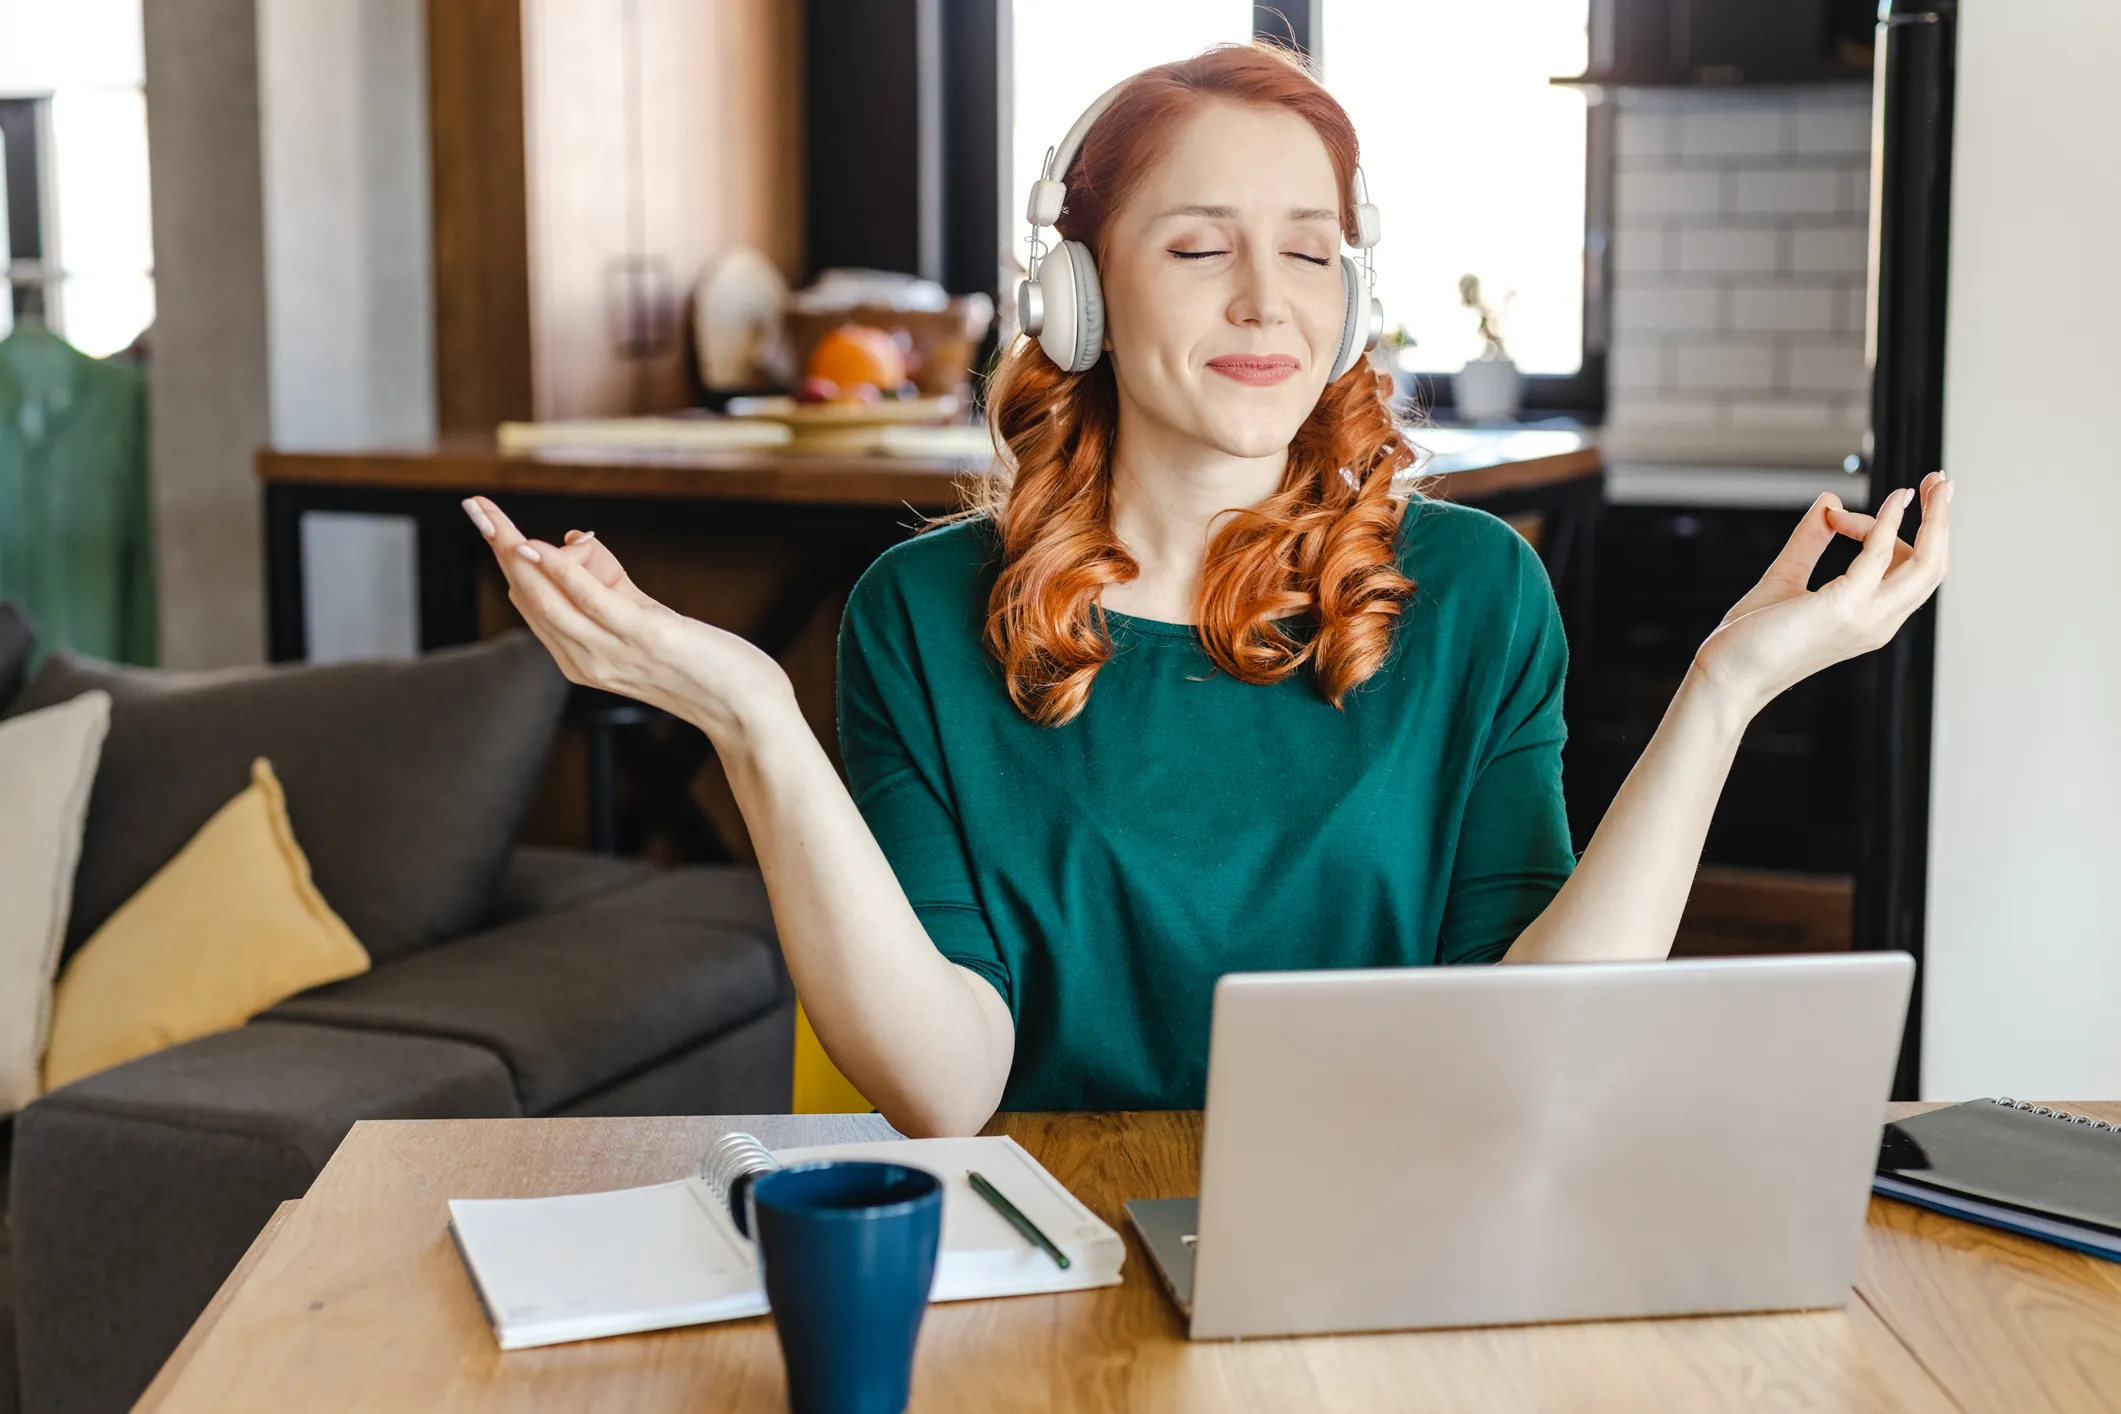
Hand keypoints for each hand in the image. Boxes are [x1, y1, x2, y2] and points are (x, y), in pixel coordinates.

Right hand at [459, 495, 793, 742]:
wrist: (744, 708)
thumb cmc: (699, 664)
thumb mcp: (644, 619)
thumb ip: (609, 583)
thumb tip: (575, 538)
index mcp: (579, 658)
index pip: (530, 601)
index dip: (506, 558)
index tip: (484, 518)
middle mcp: (584, 659)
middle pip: (528, 596)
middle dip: (499, 547)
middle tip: (476, 505)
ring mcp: (609, 651)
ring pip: (547, 599)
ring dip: (516, 554)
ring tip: (492, 518)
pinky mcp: (641, 637)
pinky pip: (589, 601)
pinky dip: (560, 573)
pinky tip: (539, 549)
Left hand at [1693, 470, 1951, 716]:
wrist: (1727, 675)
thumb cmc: (1751, 639)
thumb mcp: (1785, 579)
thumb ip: (1809, 542)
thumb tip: (1829, 501)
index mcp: (1871, 619)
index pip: (1907, 570)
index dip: (1883, 530)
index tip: (1835, 515)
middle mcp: (1878, 622)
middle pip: (1932, 566)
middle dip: (1941, 520)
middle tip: (1940, 480)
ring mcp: (1865, 618)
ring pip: (1926, 563)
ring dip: (1935, 518)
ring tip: (1935, 482)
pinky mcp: (1843, 608)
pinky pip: (1880, 556)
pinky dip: (1890, 523)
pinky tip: (1896, 499)